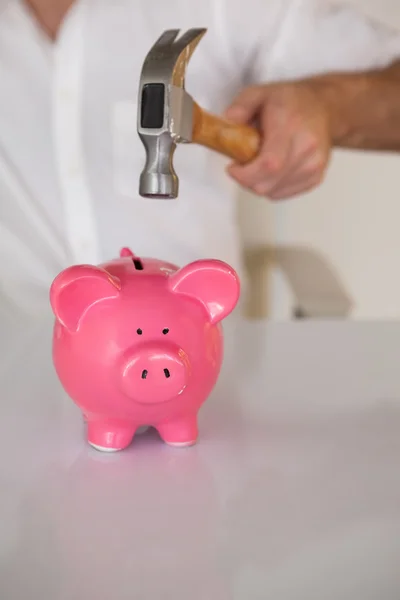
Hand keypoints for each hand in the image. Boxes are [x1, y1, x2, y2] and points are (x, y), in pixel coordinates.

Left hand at [224, 81, 332, 199]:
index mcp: (291, 126)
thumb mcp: (260, 92)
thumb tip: (229, 121)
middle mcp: (307, 148)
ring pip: (272, 192)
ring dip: (258, 182)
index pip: (269, 164)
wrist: (324, 108)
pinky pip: (282, 194)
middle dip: (246, 180)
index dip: (245, 174)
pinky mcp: (315, 178)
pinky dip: (270, 186)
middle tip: (242, 164)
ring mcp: (314, 165)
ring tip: (258, 162)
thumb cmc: (291, 102)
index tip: (233, 167)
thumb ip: (241, 105)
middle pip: (268, 183)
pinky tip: (271, 169)